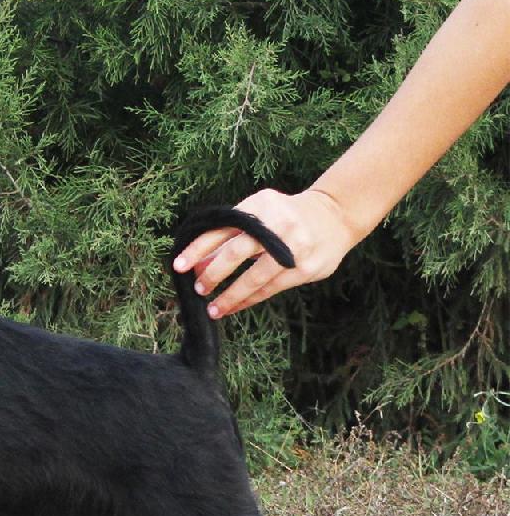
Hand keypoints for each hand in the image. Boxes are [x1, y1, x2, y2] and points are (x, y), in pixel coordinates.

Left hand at [172, 188, 364, 317]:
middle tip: (199, 289)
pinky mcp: (305, 268)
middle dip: (214, 273)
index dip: (198, 249)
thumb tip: (198, 265)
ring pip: (255, 277)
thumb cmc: (284, 216)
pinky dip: (249, 300)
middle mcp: (278, 224)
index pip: (221, 229)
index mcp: (260, 206)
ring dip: (231, 296)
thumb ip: (229, 237)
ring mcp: (294, 247)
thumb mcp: (258, 215)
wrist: (335, 215)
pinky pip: (271, 288)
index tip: (179, 266)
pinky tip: (235, 306)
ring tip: (213, 309)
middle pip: (238, 251)